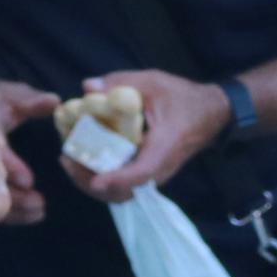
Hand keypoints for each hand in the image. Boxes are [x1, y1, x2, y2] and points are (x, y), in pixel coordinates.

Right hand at [0, 77, 61, 221]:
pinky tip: (32, 214)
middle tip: (39, 204)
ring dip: (13, 211)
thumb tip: (56, 102)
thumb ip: (30, 101)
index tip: (28, 181)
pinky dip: (10, 213)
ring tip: (39, 211)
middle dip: (14, 198)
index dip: (10, 166)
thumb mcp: (8, 96)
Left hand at [68, 69, 230, 202]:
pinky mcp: (146, 174)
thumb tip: (88, 87)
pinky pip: (120, 185)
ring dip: (91, 182)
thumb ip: (121, 83)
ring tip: (68, 161)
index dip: (118, 180)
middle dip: (90, 182)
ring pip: (119, 193)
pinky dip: (98, 178)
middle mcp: (159, 168)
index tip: (96, 181)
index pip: (142, 173)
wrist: (210, 115)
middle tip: (66, 160)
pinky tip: (81, 160)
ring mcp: (152, 175)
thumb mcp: (153, 82)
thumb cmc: (183, 98)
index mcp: (165, 146)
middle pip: (123, 191)